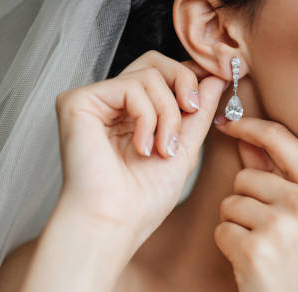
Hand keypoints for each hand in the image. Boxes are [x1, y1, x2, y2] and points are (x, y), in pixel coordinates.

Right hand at [55, 50, 227, 246]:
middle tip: (193, 111)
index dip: (191, 76)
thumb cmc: (143, 200)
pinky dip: (147, 117)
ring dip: (168, 114)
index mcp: (133, 115)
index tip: (220, 78)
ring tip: (162, 149)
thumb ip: (198, 112)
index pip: (164, 76)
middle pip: (155, 62)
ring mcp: (94, 101)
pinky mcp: (77, 101)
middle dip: (185, 83)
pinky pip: (130, 86)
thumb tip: (217, 78)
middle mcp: (111, 105)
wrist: (116, 222)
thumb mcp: (184, 149)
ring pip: (149, 75)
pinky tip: (141, 147)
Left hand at [213, 115, 297, 291]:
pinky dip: (229, 246)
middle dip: (244, 201)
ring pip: (230, 203)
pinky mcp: (256, 252)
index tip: (227, 124)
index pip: (279, 137)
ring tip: (262, 249)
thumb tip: (246, 137)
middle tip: (266, 233)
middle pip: (245, 176)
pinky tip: (251, 264)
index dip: (248, 126)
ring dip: (236, 225)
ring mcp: (281, 228)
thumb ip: (276, 175)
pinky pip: (221, 229)